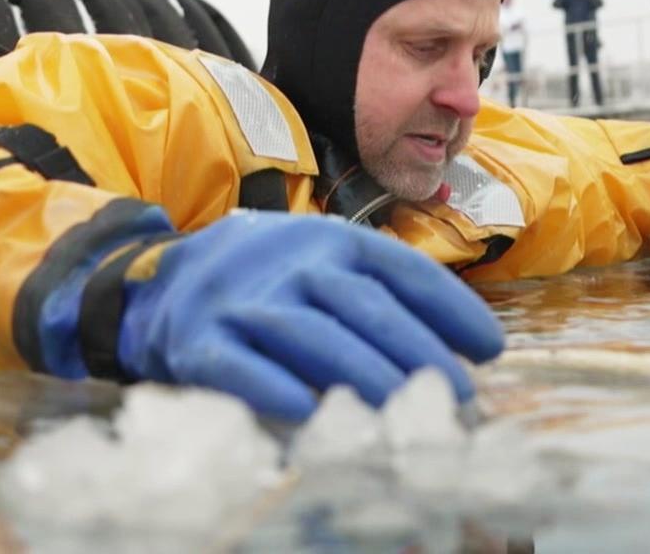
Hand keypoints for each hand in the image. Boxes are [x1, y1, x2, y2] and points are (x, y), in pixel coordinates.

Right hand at [115, 213, 503, 420]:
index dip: (448, 306)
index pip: (398, 268)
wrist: (161, 281)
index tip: (489, 348)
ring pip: (309, 333)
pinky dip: (270, 386)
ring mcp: (242, 299)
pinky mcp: (199, 340)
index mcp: (328, 239)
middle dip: (416, 349)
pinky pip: (237, 364)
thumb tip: (467, 348)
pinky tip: (304, 410)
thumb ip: (384, 297)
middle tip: (456, 393)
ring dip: (361, 371)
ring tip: (401, 407)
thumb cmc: (271, 283)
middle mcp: (288, 261)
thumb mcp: (324, 266)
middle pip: (361, 304)